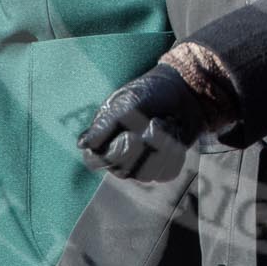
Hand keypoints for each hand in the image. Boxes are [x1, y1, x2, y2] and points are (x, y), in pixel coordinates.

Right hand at [76, 64, 204, 182]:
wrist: (184, 91)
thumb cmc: (150, 93)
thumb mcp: (127, 102)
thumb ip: (106, 124)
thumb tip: (82, 145)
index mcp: (102, 138)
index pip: (94, 161)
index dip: (114, 151)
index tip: (130, 134)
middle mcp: (117, 156)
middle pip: (123, 170)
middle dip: (144, 143)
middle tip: (155, 120)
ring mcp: (139, 165)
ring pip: (147, 174)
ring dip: (163, 145)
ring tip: (167, 124)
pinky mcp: (161, 168)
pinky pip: (166, 173)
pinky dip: (175, 152)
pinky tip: (175, 135)